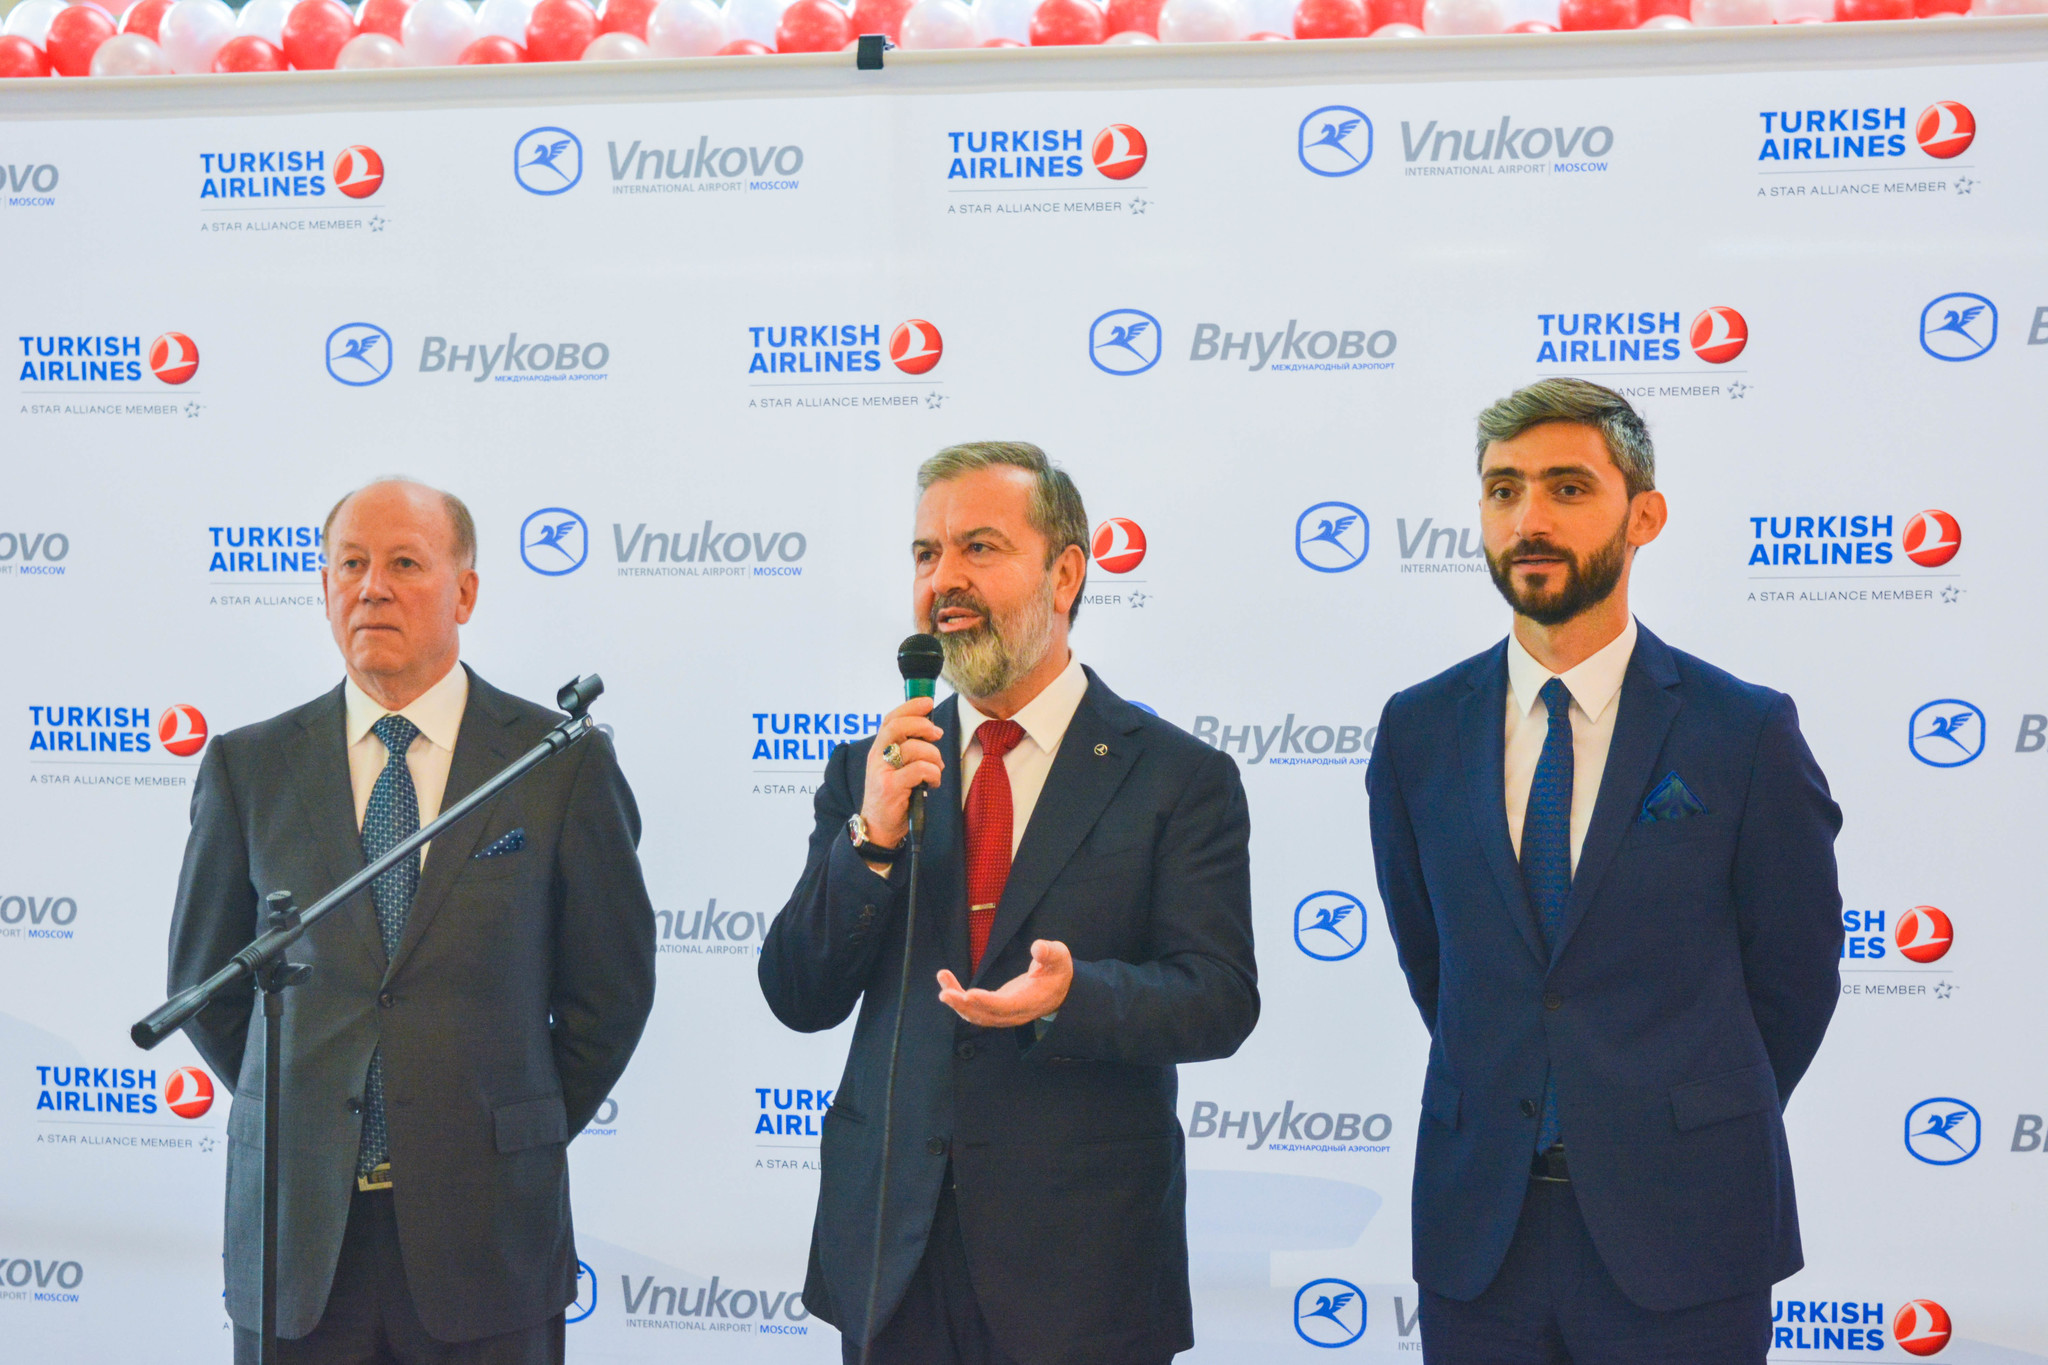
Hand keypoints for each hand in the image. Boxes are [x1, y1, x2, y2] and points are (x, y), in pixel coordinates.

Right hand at [859, 696, 943, 850]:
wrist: (878, 827)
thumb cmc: (892, 796)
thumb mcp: (895, 769)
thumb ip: (906, 750)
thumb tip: (930, 730)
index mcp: (878, 749)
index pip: (890, 719)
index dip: (910, 707)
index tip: (928, 702)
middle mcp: (877, 757)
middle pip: (898, 727)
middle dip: (922, 726)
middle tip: (937, 734)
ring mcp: (882, 772)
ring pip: (914, 749)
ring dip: (934, 757)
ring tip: (936, 770)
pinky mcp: (891, 787)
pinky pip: (920, 770)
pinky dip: (933, 774)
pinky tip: (932, 783)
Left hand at [937, 940, 1072, 1027]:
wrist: (1057, 989)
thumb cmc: (1056, 971)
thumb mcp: (1059, 958)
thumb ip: (1049, 952)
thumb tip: (1038, 948)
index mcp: (1031, 1001)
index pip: (1006, 1006)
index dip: (987, 1002)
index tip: (969, 994)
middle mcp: (1015, 1013)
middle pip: (986, 1015)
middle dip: (964, 1006)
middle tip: (945, 994)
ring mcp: (1003, 1013)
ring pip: (976, 1014)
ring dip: (957, 1002)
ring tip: (943, 982)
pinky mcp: (994, 1008)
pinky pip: (973, 1007)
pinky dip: (958, 997)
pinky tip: (946, 982)